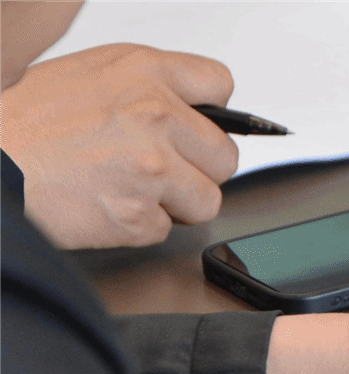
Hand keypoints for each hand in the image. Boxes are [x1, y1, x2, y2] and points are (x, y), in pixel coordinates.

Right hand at [1, 44, 238, 247]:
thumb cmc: (25, 124)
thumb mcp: (86, 77)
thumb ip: (144, 90)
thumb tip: (190, 112)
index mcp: (143, 71)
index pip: (220, 83)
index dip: (212, 112)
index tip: (197, 127)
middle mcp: (154, 114)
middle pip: (225, 156)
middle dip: (197, 169)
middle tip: (156, 168)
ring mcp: (150, 167)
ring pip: (207, 200)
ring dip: (175, 203)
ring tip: (128, 187)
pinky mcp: (139, 214)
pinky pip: (165, 229)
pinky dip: (139, 225)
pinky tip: (105, 204)